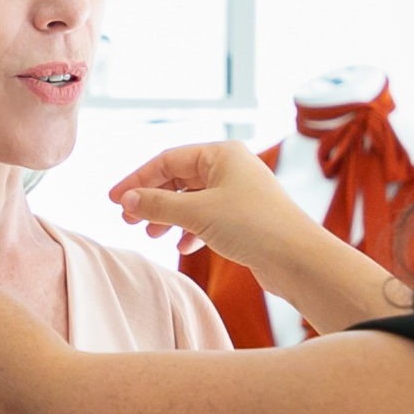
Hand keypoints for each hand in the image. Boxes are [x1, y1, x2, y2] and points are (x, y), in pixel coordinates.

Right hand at [109, 141, 319, 273]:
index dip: (138, 179)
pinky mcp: (246, 219)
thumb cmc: (253, 226)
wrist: (298, 259)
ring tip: (152, 235)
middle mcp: (232, 168)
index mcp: (222, 154)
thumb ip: (158, 204)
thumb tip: (127, 199)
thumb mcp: (197, 213)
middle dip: (153, 199)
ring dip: (169, 217)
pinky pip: (208, 218)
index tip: (115, 200)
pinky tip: (183, 247)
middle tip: (129, 220)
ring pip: (192, 200)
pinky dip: (191, 230)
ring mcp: (240, 193)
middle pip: (179, 178)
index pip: (168, 160)